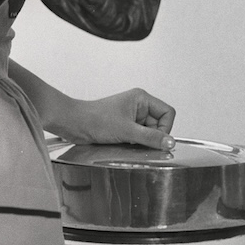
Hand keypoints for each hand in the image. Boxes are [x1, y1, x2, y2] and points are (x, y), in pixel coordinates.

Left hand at [57, 88, 175, 149]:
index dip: (165, 128)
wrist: (74, 124)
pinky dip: (134, 144)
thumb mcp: (127, 131)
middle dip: (152, 136)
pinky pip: (138, 137)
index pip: (167, 112)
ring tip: (128, 143)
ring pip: (148, 132)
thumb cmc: (95, 120)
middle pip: (159, 124)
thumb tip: (170, 142)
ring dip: (142, 141)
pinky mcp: (124, 127)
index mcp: (142, 98)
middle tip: (139, 143)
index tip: (156, 140)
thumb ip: (150, 137)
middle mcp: (138, 106)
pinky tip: (124, 145)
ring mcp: (131, 117)